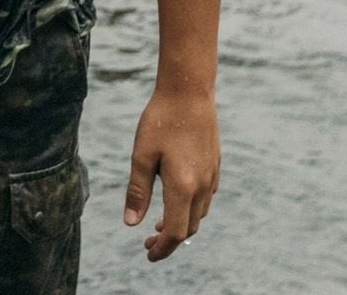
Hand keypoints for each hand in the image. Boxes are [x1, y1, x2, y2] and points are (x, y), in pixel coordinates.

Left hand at [123, 87, 219, 261]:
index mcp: (183, 186)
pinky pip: (206, 198)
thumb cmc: (161, 120)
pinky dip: (192, 208)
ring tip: (159, 224)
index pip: (175, 231)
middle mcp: (202, 185)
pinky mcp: (215, 164)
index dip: (162, 248)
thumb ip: (137, 191)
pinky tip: (177, 200)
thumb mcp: (141, 155)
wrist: (189, 91)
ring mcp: (212, 175)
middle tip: (148, 242)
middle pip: (190, 227)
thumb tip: (131, 223)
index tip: (148, 254)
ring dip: (182, 224)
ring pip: (200, 214)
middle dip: (170, 240)